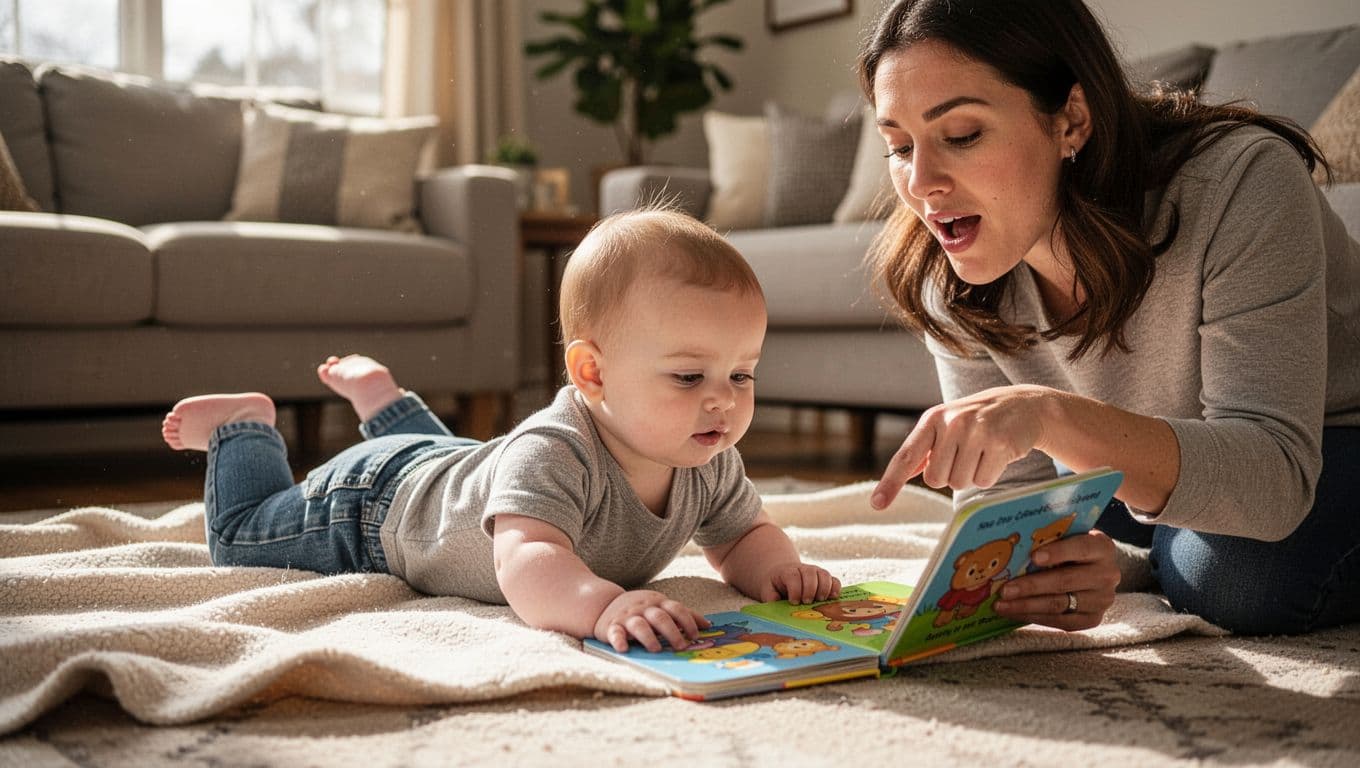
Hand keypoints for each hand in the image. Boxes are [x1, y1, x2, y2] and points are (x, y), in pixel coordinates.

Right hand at [593, 590, 710, 652]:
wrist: (602, 602)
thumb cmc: (639, 609)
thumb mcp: (660, 606)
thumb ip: (682, 614)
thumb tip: (708, 625)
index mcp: (658, 602)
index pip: (676, 608)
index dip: (687, 621)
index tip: (696, 635)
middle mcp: (643, 608)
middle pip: (660, 617)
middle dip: (672, 632)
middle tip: (682, 647)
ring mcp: (627, 617)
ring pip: (639, 625)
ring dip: (649, 637)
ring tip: (656, 649)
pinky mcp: (611, 627)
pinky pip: (615, 633)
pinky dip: (619, 641)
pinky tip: (624, 649)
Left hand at [759, 563, 841, 603]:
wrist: (782, 574)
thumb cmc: (775, 585)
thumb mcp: (767, 589)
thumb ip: (770, 596)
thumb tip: (776, 603)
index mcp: (787, 572)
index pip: (793, 577)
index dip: (795, 590)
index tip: (793, 602)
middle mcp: (803, 569)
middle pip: (810, 574)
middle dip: (810, 590)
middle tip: (806, 602)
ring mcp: (816, 572)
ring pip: (824, 575)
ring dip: (824, 589)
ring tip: (819, 600)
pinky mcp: (825, 578)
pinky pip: (834, 580)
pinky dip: (836, 589)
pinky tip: (832, 598)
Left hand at [871, 385, 1052, 508]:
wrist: (1023, 405)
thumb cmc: (977, 420)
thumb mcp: (946, 425)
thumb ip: (924, 450)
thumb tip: (899, 474)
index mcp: (932, 419)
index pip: (906, 456)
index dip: (890, 482)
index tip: (877, 504)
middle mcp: (952, 423)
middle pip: (936, 479)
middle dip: (950, 474)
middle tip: (966, 454)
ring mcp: (976, 432)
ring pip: (960, 483)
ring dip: (971, 475)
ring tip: (982, 452)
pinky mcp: (1000, 443)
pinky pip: (984, 481)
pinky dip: (990, 475)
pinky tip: (996, 454)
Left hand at [991, 530, 1119, 629]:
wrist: (1094, 569)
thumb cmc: (1071, 547)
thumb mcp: (1067, 536)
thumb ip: (1049, 537)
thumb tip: (1011, 540)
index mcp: (1102, 547)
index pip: (1081, 548)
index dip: (1058, 552)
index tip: (1033, 557)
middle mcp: (1107, 574)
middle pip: (1066, 581)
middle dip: (1031, 586)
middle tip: (1005, 589)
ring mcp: (1102, 600)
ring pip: (1060, 604)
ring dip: (1027, 605)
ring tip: (1001, 605)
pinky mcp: (1093, 619)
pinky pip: (1061, 621)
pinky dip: (1034, 617)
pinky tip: (1014, 613)